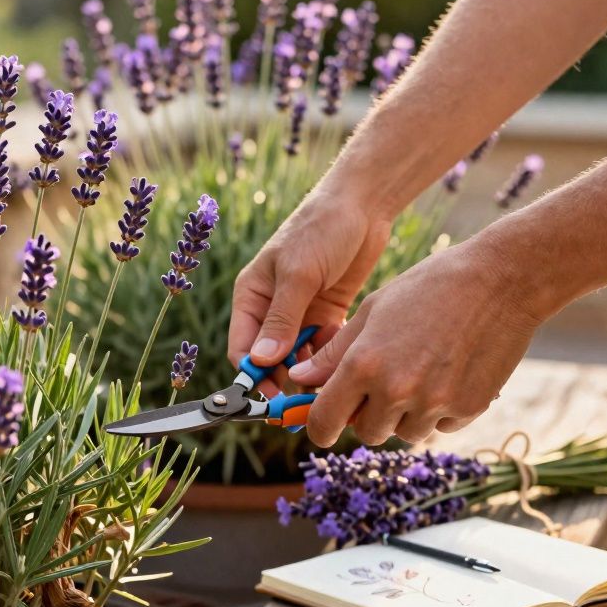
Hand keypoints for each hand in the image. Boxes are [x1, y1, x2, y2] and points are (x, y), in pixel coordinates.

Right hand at [228, 186, 391, 392]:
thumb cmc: (321, 229)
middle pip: (271, 359)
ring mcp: (300, 312)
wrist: (362, 204)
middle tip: (303, 403)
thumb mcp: (298, 274)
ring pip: (299, 356)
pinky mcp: (327, 313)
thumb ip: (281, 319)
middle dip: (284, 380)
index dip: (253, 376)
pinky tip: (343, 360)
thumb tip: (261, 362)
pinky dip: (331, 357)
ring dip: (311, 371)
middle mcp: (272, 308)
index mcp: (252, 296)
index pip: (243, 348)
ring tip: (328, 383)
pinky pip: (324, 346)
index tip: (270, 400)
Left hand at [288, 240, 542, 446]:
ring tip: (419, 371)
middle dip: (367, 415)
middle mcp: (397, 391)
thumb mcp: (372, 311)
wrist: (500, 281)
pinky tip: (448, 373)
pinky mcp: (469, 409)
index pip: (326, 421)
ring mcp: (435, 403)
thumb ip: (334, 354)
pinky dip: (438, 411)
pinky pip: (440, 427)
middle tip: (381, 384)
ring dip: (404, 414)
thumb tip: (301, 380)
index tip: (324, 424)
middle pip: (366, 432)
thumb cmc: (428, 288)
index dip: (320, 427)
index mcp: (364, 365)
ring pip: (404, 433)